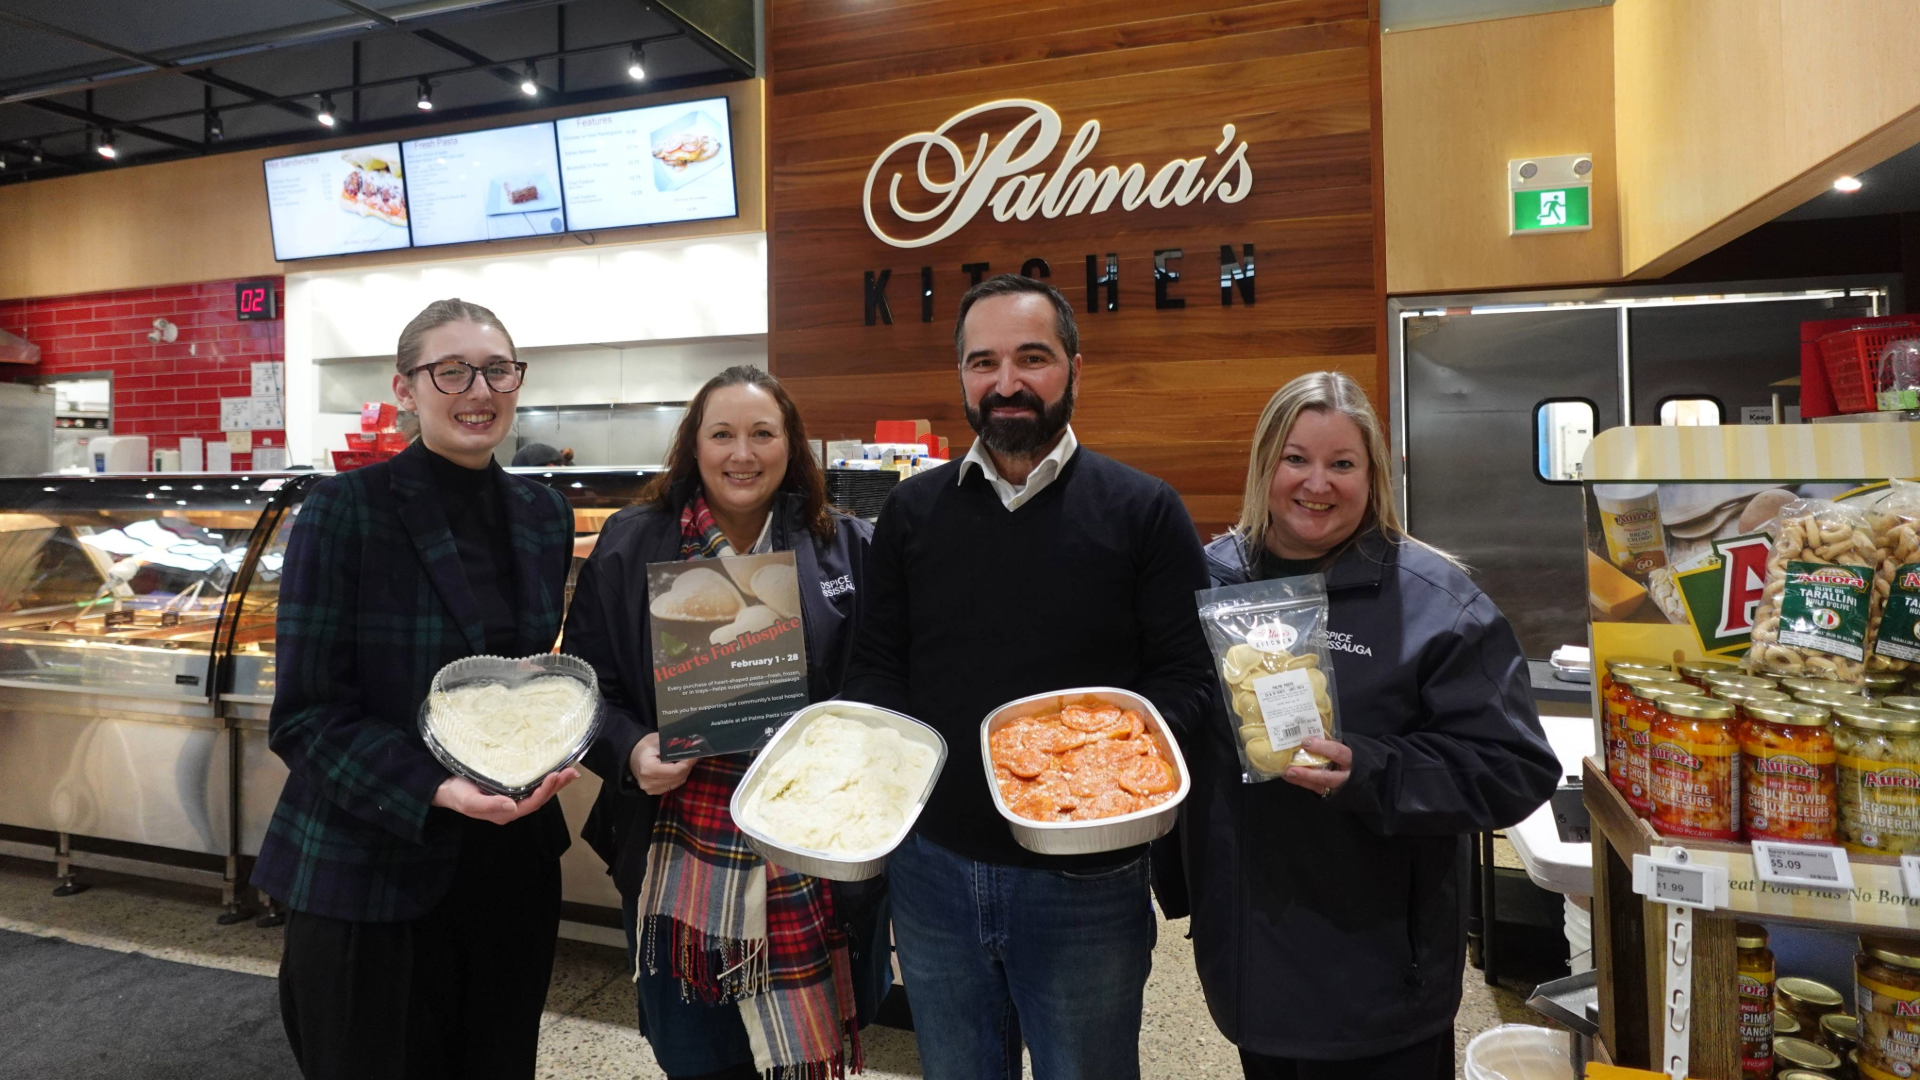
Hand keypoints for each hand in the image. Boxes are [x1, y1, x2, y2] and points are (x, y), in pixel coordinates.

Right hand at [432, 768, 576, 823]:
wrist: (443, 787)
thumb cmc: (455, 794)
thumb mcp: (469, 801)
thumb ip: (490, 805)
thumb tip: (512, 806)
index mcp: (505, 813)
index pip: (531, 804)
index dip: (545, 792)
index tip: (555, 776)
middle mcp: (512, 807)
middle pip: (540, 798)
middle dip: (557, 786)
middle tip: (572, 771)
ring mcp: (512, 797)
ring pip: (539, 791)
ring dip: (556, 782)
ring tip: (571, 770)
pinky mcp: (511, 786)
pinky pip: (533, 783)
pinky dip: (546, 776)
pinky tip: (555, 768)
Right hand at [628, 732, 693, 795]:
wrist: (632, 755)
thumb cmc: (645, 745)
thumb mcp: (658, 740)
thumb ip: (674, 745)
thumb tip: (692, 746)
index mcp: (648, 768)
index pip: (675, 771)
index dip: (687, 763)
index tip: (694, 755)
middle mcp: (648, 782)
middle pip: (677, 778)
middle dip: (687, 767)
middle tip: (692, 757)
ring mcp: (650, 789)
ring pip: (676, 783)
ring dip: (684, 772)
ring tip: (686, 762)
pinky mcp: (653, 791)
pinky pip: (672, 786)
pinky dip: (678, 777)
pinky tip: (679, 768)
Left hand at [1282, 738, 1351, 796]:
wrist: (1357, 774)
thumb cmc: (1346, 755)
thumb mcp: (1343, 746)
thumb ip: (1329, 742)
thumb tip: (1307, 734)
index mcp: (1351, 760)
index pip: (1338, 752)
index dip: (1322, 747)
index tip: (1305, 741)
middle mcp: (1345, 776)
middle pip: (1327, 777)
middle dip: (1308, 773)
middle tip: (1291, 768)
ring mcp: (1338, 787)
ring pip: (1320, 785)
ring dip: (1302, 779)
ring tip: (1286, 773)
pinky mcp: (1330, 792)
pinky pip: (1315, 788)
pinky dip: (1301, 782)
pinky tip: (1289, 776)